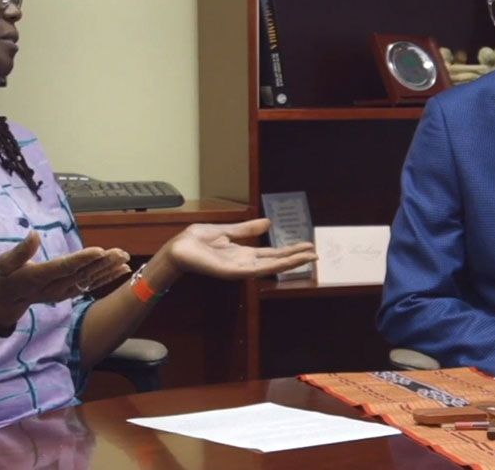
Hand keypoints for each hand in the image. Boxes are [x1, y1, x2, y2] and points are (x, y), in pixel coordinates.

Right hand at [0, 231, 130, 324]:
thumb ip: (20, 251)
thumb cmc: (4, 277)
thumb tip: (34, 233)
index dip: (82, 259)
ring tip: (125, 258)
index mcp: (39, 277)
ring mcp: (63, 292)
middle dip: (102, 263)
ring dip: (108, 269)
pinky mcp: (69, 293)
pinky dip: (107, 277)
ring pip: (89, 279)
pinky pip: (91, 285)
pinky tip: (122, 270)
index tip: (99, 251)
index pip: (64, 267)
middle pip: (82, 273)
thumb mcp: (3, 263)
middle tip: (120, 252)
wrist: (7, 301)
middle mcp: (54, 287)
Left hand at [163, 218, 316, 278]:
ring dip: (292, 262)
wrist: (178, 249)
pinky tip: (288, 262)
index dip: (289, 251)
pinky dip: (276, 266)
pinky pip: (259, 269)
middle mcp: (245, 263)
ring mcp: (241, 269)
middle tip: (316, 254)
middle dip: (296, 258)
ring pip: (272, 266)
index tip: (306, 246)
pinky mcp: (234, 272)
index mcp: (243, 253)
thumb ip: (247, 229)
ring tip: (310, 257)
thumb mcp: (227, 231)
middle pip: (276, 261)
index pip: (271, 253)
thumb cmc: (196, 241)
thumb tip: (268, 223)